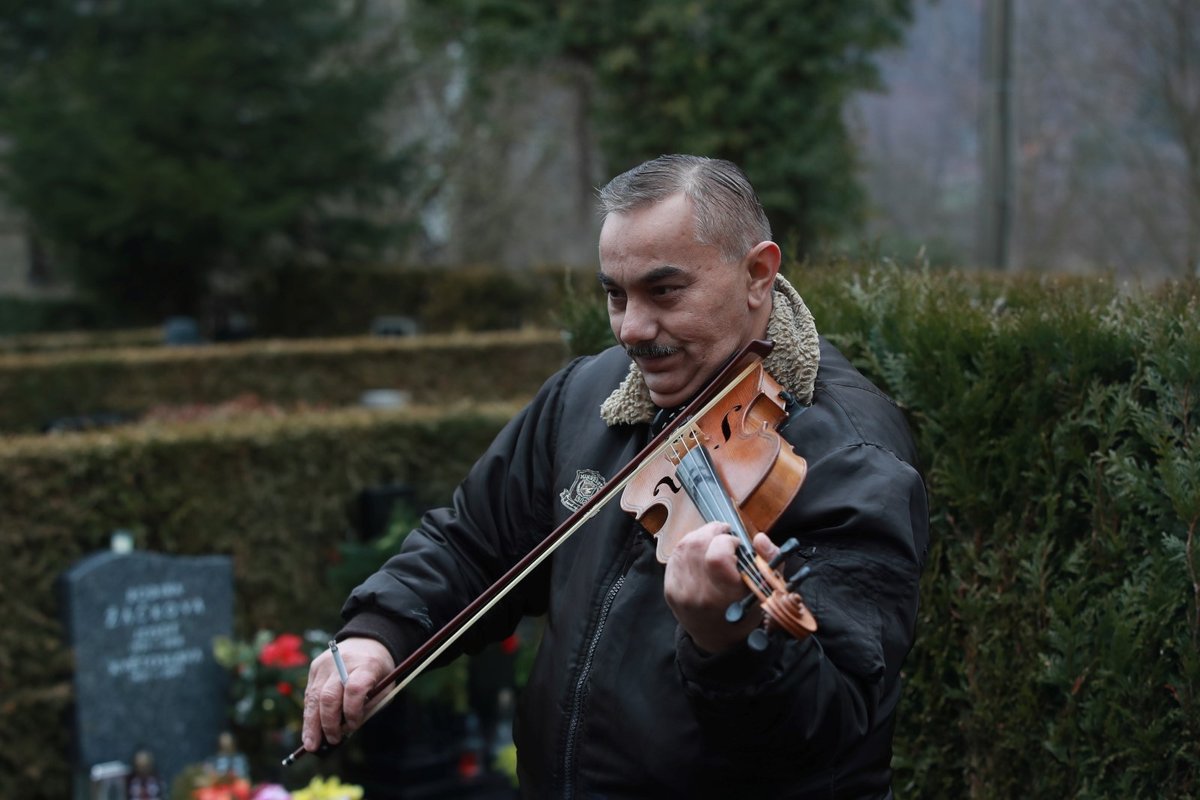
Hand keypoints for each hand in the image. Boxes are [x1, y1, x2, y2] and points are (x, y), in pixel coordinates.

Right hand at [302, 637, 393, 750]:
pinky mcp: (315, 667)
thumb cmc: (379, 671)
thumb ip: (369, 707)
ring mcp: (325, 664)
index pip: (354, 689)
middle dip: (328, 723)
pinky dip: (310, 714)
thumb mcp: (386, 687)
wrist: (367, 642)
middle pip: (329, 695)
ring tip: (311, 745)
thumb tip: (346, 731)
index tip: (353, 727)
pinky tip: (310, 731)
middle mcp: (342, 662)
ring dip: (311, 724)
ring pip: (314, 697)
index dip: (352, 711)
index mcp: (366, 665)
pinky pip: (310, 694)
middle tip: (331, 741)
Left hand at [663, 523, 779, 653]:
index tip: (736, 544)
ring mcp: (681, 593)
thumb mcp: (768, 589)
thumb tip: (759, 538)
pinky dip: (687, 548)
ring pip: (683, 547)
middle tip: (723, 534)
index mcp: (726, 596)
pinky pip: (674, 557)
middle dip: (711, 531)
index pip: (717, 556)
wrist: (720, 640)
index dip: (726, 541)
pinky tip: (700, 552)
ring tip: (712, 540)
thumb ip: (770, 559)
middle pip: (696, 545)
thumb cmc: (747, 611)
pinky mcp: (669, 590)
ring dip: (699, 536)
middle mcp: (700, 595)